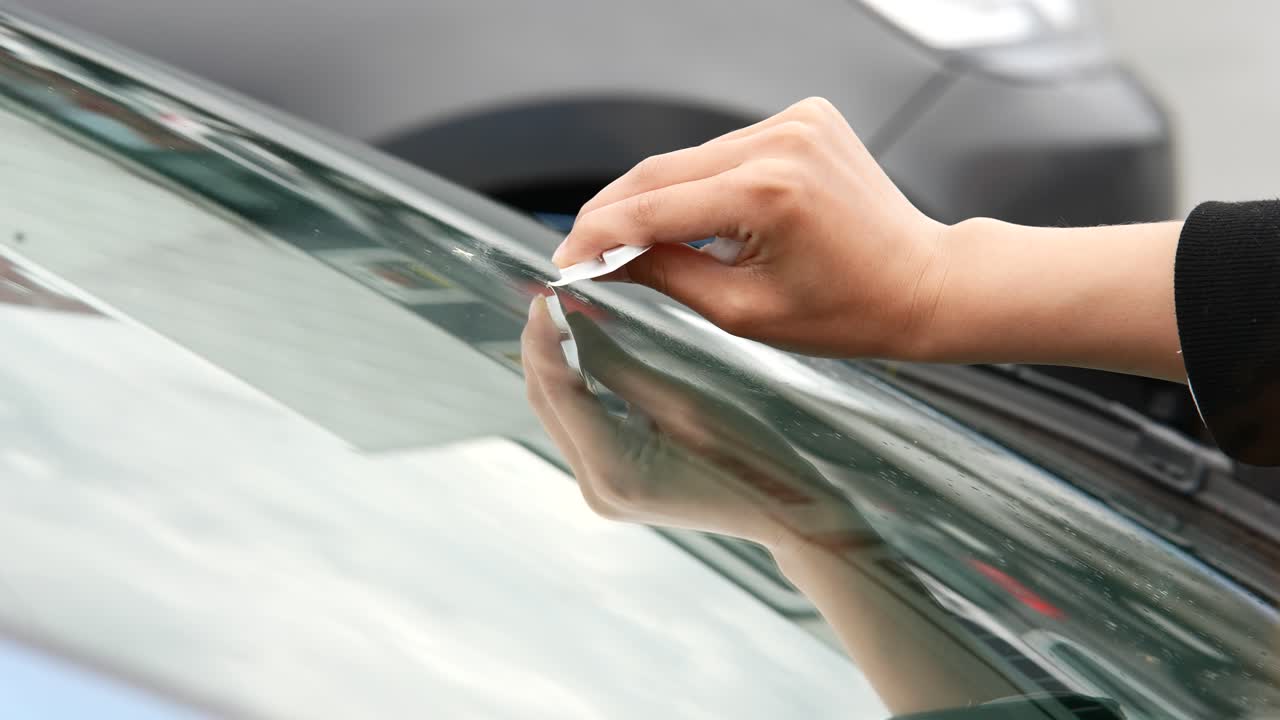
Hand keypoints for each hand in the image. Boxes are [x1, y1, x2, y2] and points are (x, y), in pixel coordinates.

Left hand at [521, 295, 868, 551]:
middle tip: (549, 300)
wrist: (785, 511)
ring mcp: (601, 494)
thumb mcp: (681, 399)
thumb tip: (570, 321)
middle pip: (548, 406)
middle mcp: (597, 489)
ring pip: (559, 417)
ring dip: (556, 369)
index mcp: (615, 469)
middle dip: (542, 350)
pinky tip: (582, 357)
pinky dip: (577, 392)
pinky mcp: (612, 488)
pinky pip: (580, 430)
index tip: (545, 296)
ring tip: (562, 319)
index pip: (556, 391)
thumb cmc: (748, 454)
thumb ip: (615, 364)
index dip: (543, 338)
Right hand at [552, 97, 947, 358]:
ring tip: (631, 243)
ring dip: (656, 197)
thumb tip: (605, 260)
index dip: (599, 235)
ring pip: (690, 159)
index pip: (653, 207)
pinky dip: (700, 182)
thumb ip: (665, 275)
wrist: (923, 283)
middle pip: (663, 172)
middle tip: (582, 251)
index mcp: (768, 193)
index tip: (565, 260)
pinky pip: (726, 151)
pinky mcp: (803, 118)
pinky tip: (694, 218)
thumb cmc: (849, 310)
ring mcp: (795, 122)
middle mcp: (780, 142)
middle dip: (615, 214)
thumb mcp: (744, 311)